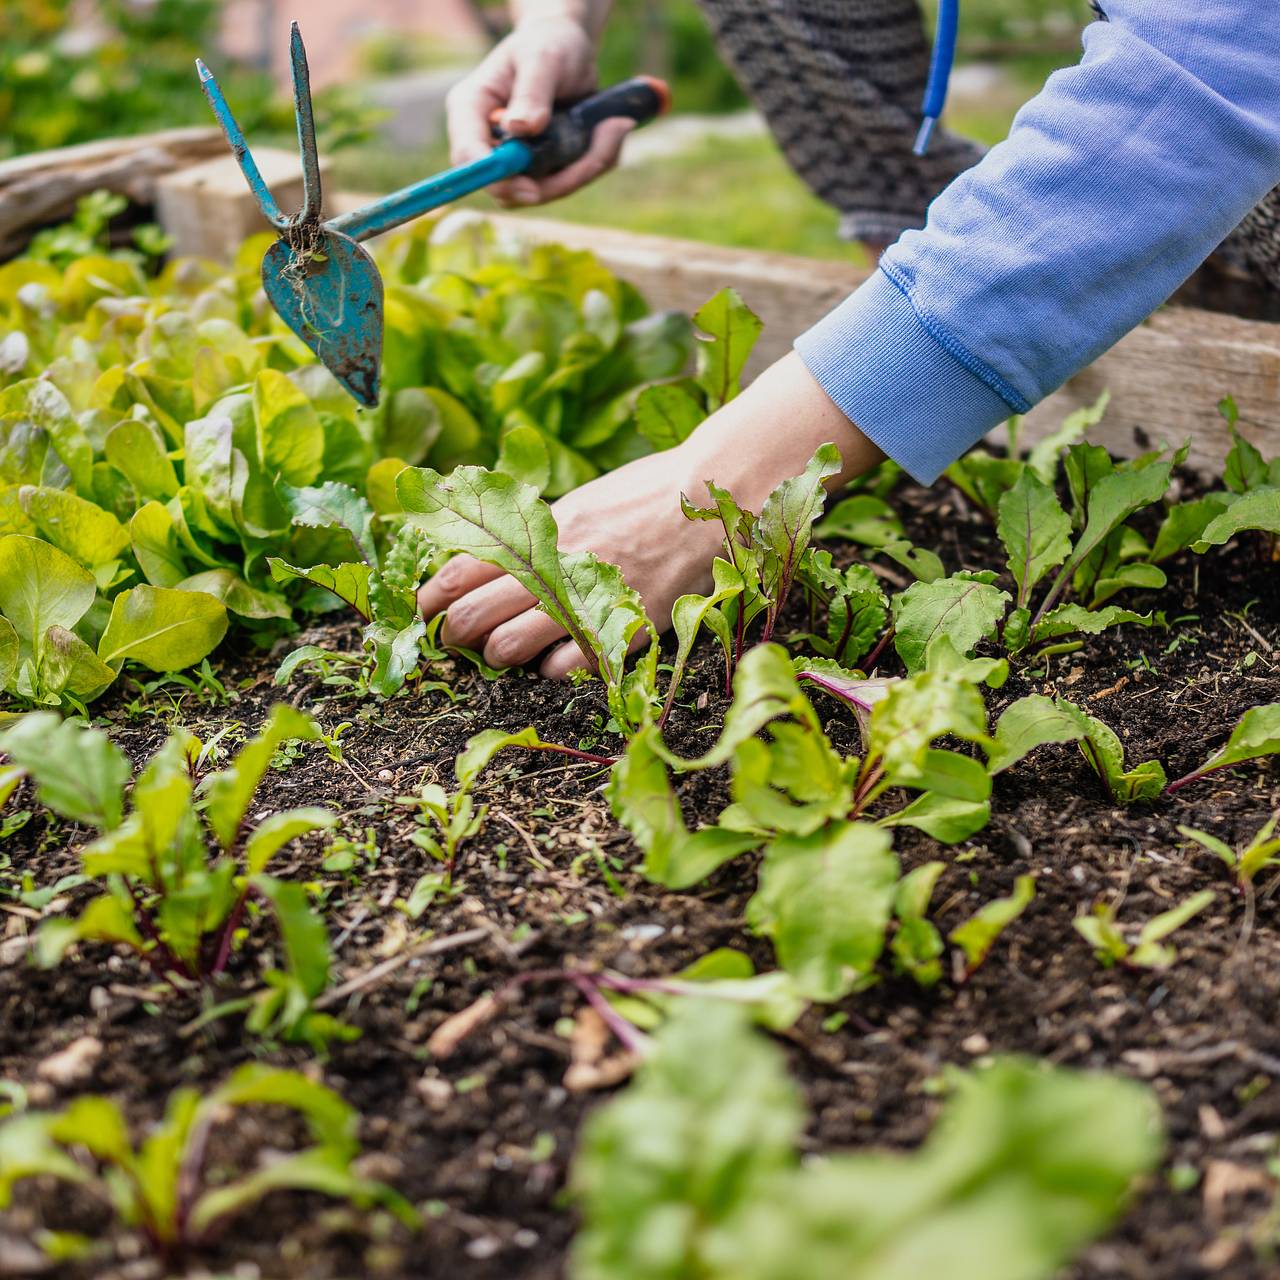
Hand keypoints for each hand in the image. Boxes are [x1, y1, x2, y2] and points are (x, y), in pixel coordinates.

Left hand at [417, 353, 885, 676]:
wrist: (711, 492)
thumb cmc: (645, 494)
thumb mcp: (580, 502)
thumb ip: (537, 531)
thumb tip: (488, 555)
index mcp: (541, 528)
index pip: (461, 567)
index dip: (433, 595)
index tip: (425, 608)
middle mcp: (555, 562)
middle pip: (474, 613)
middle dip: (456, 633)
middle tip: (456, 639)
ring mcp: (588, 595)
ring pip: (510, 645)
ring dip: (498, 654)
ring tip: (503, 652)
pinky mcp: (624, 623)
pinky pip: (567, 667)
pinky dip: (553, 669)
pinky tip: (556, 662)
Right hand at [445, 15, 634, 207]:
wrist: (570, 50)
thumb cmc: (549, 44)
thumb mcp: (543, 57)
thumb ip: (531, 91)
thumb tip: (519, 129)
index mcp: (472, 109)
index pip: (468, 154)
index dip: (495, 177)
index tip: (531, 186)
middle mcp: (488, 141)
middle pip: (505, 188)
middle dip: (553, 182)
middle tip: (595, 156)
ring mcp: (514, 161)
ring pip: (540, 192)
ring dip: (582, 171)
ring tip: (613, 128)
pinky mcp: (541, 171)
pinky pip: (567, 184)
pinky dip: (593, 163)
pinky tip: (610, 130)